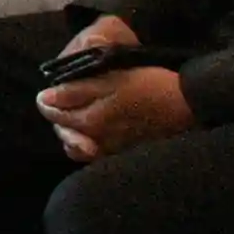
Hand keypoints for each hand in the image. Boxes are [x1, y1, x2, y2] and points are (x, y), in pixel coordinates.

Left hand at [41, 51, 193, 157]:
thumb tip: (44, 97)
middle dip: (60, 119)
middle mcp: (98, 142)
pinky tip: (96, 132)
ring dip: (75, 133)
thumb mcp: (111, 80)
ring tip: (81, 117)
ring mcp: (113, 151)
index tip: (51, 92)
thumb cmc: (149, 86)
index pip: (54, 116)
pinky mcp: (127, 154)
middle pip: (65, 133)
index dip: (49, 101)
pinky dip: (92, 143)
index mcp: (90, 121)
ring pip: (80, 147)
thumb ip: (75, 91)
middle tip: (66, 102)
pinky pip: (99, 154)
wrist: (190, 104)